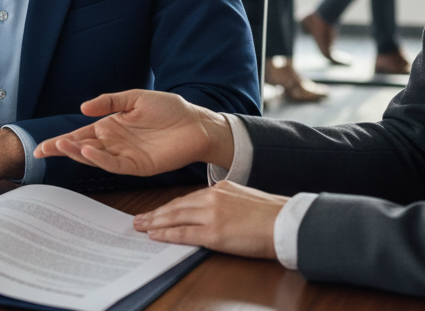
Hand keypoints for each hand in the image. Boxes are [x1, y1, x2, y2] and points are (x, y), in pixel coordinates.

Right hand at [34, 89, 233, 176]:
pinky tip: (87, 151)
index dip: (61, 141)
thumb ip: (109, 101)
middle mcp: (114, 143)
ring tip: (62, 146)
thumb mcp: (134, 98)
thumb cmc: (168, 109)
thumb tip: (83, 108)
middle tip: (43, 150)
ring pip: (95, 157)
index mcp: (111, 126)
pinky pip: (115, 164)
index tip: (41, 147)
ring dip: (77, 154)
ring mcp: (125, 155)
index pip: (80, 135)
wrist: (195, 122)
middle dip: (62, 149)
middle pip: (82, 148)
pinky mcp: (139, 165)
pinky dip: (100, 159)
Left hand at [132, 180, 286, 258]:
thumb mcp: (241, 197)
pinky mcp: (214, 233)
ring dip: (155, 222)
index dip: (168, 206)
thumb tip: (208, 211)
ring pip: (175, 217)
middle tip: (138, 219)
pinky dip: (167, 234)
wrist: (286, 223)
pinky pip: (184, 233)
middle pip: (175, 206)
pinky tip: (156, 235)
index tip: (155, 211)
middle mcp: (212, 198)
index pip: (186, 198)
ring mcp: (211, 215)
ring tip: (141, 226)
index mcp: (219, 188)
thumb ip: (222, 201)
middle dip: (155, 213)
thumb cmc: (269, 214)